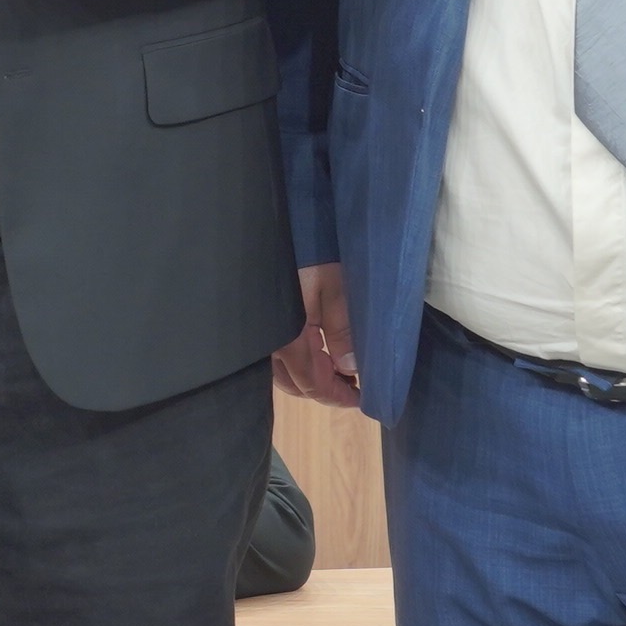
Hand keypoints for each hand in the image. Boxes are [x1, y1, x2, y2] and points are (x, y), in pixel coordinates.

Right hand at [274, 262, 363, 407]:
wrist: (272, 225)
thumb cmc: (308, 251)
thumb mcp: (335, 286)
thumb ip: (342, 330)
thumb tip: (350, 369)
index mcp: (287, 340)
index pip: (312, 384)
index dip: (338, 396)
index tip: (361, 400)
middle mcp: (269, 343)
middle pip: (295, 383)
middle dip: (324, 390)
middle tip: (353, 386)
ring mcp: (263, 332)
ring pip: (284, 371)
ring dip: (311, 376)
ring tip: (338, 370)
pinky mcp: (263, 321)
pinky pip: (278, 354)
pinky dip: (299, 361)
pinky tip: (317, 351)